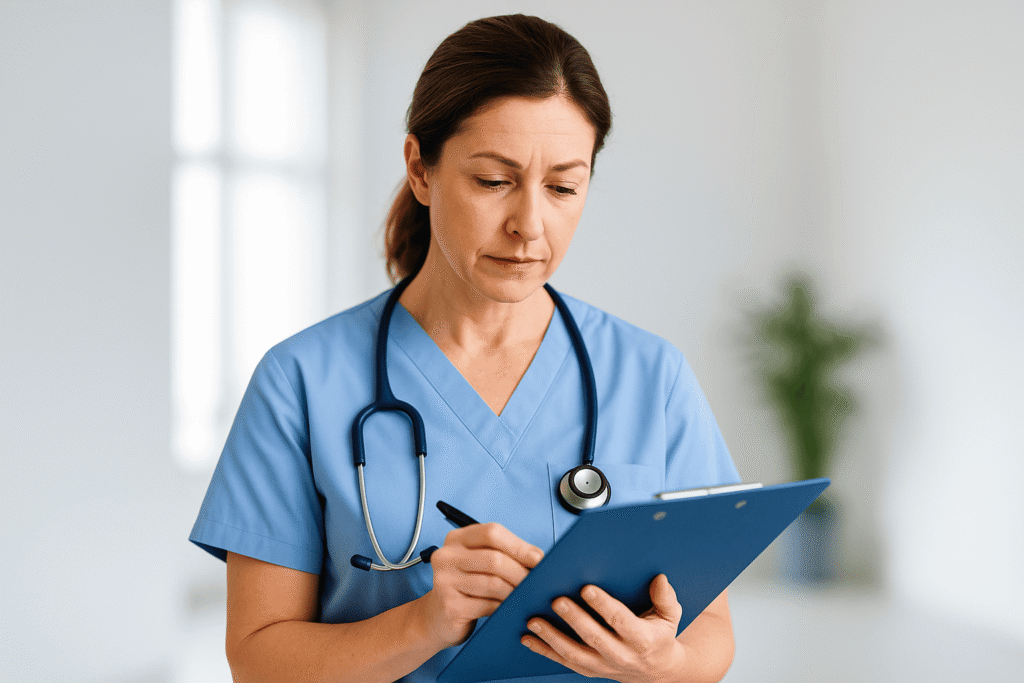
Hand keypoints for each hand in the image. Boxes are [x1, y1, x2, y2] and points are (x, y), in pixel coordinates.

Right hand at [417, 523, 543, 648]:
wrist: (437, 617)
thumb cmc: (467, 586)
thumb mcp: (480, 562)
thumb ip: (504, 554)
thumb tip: (538, 557)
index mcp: (456, 538)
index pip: (491, 533)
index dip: (519, 545)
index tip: (538, 559)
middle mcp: (446, 556)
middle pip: (494, 559)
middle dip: (520, 572)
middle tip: (534, 582)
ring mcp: (444, 580)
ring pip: (493, 583)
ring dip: (514, 591)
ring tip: (523, 596)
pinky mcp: (449, 605)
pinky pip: (486, 605)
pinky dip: (502, 607)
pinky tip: (506, 608)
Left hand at [521, 574, 684, 682]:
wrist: (657, 670)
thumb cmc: (660, 634)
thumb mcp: (670, 615)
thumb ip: (665, 597)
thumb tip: (659, 578)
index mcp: (642, 639)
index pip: (620, 621)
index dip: (603, 605)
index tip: (587, 588)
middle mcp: (621, 655)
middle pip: (594, 637)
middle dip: (574, 618)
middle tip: (556, 600)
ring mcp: (603, 666)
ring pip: (574, 653)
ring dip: (551, 637)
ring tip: (533, 620)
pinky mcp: (589, 670)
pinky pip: (564, 662)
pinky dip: (544, 651)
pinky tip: (528, 638)